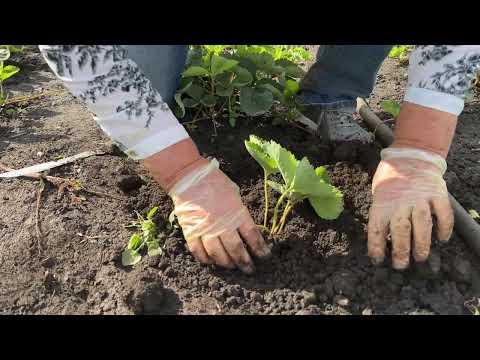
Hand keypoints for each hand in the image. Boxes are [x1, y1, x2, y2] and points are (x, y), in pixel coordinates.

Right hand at [168, 159, 270, 273]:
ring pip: (217, 254)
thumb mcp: (234, 194)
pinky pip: (198, 251)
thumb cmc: (214, 182)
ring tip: (232, 267)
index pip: (252, 235)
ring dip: (226, 263)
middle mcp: (222, 223)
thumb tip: (246, 229)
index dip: (260, 248)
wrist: (189, 176)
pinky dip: (205, 259)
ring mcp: (205, 229)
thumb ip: (240, 213)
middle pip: (236, 249)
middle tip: (250, 269)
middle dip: (245, 262)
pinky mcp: (190, 231)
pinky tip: (211, 262)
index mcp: (236, 212)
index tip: (264, 256)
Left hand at [367, 147, 453, 268]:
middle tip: (402, 264)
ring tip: (421, 257)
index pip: (376, 228)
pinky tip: (442, 239)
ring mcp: (420, 198)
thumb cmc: (390, 178)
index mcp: (382, 203)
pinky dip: (444, 227)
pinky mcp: (436, 194)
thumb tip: (379, 238)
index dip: (376, 246)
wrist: (410, 156)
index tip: (377, 260)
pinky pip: (443, 213)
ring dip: (422, 243)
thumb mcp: (377, 193)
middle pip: (401, 229)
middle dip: (401, 250)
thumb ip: (380, 212)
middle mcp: (400, 202)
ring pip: (422, 223)